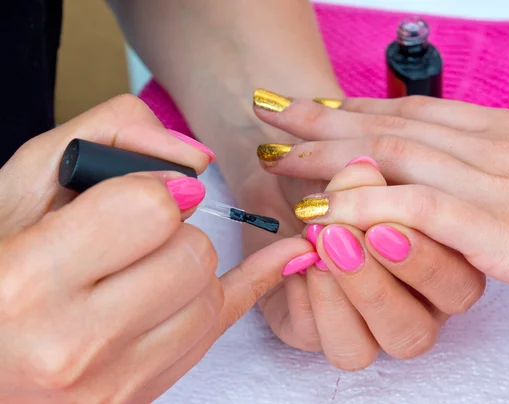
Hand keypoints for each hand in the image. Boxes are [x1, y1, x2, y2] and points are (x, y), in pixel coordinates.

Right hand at [0, 95, 313, 402]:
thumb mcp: (25, 182)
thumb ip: (109, 136)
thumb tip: (196, 159)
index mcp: (29, 281)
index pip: (150, 209)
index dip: (152, 188)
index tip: (139, 192)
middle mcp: (73, 344)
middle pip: (192, 256)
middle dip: (172, 231)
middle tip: (131, 236)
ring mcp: (112, 383)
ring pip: (210, 295)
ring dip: (188, 266)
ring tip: (141, 265)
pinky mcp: (139, 398)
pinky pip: (221, 331)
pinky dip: (251, 285)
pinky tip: (280, 259)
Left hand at [254, 95, 508, 301]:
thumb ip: (498, 160)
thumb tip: (461, 156)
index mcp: (499, 131)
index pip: (410, 111)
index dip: (353, 108)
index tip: (311, 107)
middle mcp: (486, 146)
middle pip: (387, 124)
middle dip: (321, 120)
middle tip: (271, 112)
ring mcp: (490, 183)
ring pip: (391, 157)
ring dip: (326, 157)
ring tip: (276, 157)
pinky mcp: (498, 227)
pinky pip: (417, 210)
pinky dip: (365, 209)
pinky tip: (321, 215)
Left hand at [259, 156, 484, 369]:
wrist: (276, 193)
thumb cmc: (328, 186)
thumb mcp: (346, 175)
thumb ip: (363, 179)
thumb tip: (364, 173)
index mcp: (435, 272)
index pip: (458, 287)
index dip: (426, 262)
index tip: (384, 224)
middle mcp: (405, 311)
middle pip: (416, 334)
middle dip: (380, 288)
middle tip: (343, 238)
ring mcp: (360, 330)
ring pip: (365, 351)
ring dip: (345, 296)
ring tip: (319, 247)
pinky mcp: (312, 337)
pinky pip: (319, 340)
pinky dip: (308, 299)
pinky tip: (296, 260)